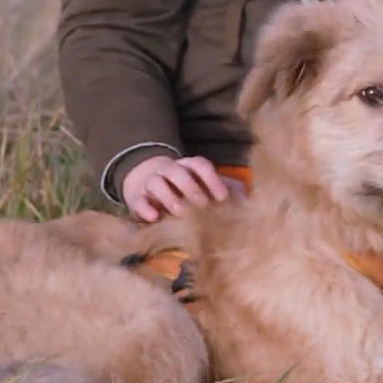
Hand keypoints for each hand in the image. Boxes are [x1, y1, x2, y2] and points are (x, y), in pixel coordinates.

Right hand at [122, 154, 241, 221]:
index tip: (223, 198)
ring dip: (168, 196)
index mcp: (189, 166)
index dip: (212, 179)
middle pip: (179, 172)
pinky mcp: (137, 197)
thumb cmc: (186, 189)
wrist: (148, 186)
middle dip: (191, 188)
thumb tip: (246, 202)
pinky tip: (154, 217)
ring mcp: (151, 181)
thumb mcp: (206, 188)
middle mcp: (169, 170)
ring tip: (179, 211)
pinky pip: (138, 200)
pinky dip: (145, 208)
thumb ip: (226, 191)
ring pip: (157, 182)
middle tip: (203, 206)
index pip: (200, 165)